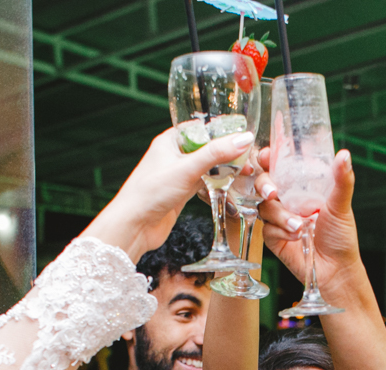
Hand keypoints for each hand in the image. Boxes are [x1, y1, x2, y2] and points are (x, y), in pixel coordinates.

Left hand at [82, 128, 254, 261]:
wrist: (134, 226)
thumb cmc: (150, 193)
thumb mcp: (187, 169)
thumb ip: (216, 153)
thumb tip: (243, 138)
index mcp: (170, 140)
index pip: (203, 127)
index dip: (224, 130)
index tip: (245, 135)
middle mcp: (174, 155)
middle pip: (208, 147)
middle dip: (229, 153)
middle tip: (250, 159)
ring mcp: (179, 174)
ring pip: (209, 167)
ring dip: (226, 170)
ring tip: (247, 172)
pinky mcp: (182, 192)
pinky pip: (205, 183)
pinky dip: (219, 184)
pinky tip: (232, 187)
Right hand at [255, 147, 362, 292]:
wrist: (335, 269)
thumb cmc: (341, 236)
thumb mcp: (341, 204)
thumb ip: (341, 180)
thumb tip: (344, 155)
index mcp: (301, 188)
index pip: (279, 166)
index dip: (268, 158)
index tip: (267, 156)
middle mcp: (287, 200)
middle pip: (262, 183)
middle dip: (264, 184)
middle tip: (272, 192)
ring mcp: (278, 218)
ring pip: (263, 206)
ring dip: (280, 214)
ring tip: (300, 226)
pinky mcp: (272, 237)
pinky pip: (266, 228)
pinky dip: (281, 232)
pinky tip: (297, 237)